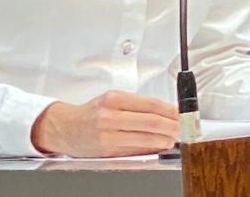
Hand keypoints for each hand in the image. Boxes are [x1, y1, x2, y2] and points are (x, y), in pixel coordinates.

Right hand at [30, 90, 178, 156]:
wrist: (66, 128)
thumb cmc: (91, 113)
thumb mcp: (111, 100)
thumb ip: (135, 105)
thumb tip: (164, 113)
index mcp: (114, 99)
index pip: (150, 104)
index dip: (170, 110)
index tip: (180, 114)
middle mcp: (110, 116)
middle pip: (151, 122)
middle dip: (171, 126)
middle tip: (183, 128)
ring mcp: (109, 135)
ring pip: (145, 138)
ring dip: (164, 139)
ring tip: (174, 138)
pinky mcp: (108, 151)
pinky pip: (136, 150)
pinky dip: (151, 148)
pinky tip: (159, 146)